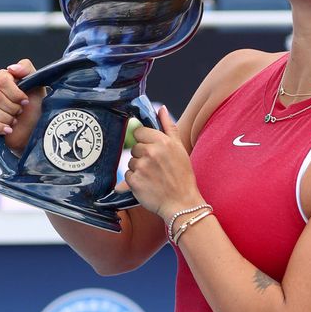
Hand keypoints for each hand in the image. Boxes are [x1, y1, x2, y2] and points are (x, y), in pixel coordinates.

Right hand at [0, 60, 45, 153]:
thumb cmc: (35, 108)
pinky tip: (8, 129)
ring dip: (5, 118)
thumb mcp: (37, 86)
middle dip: (12, 107)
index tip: (25, 101)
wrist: (32, 131)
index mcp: (3, 79)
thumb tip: (11, 68)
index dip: (15, 93)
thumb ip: (27, 69)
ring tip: (14, 121)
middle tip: (20, 112)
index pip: (2, 79)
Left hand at [124, 106, 202, 221]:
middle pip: (135, 147)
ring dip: (138, 169)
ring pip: (131, 162)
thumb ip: (169, 126)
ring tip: (153, 177)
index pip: (139, 131)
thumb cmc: (182, 176)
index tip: (153, 150)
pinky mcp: (134, 181)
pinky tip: (148, 185)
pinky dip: (135, 181)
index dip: (145, 141)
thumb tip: (161, 108)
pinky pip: (128, 175)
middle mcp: (151, 152)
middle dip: (142, 156)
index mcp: (163, 141)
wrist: (182, 203)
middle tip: (156, 167)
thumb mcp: (180, 148)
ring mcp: (141, 167)